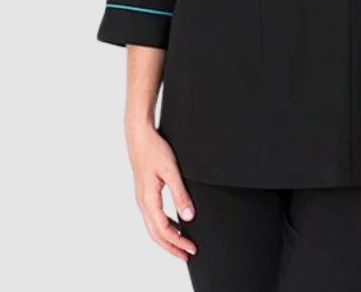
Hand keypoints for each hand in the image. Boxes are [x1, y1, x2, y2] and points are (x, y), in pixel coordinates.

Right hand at [126, 121, 197, 261]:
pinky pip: (153, 217)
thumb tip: (189, 217)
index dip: (179, 242)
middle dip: (172, 247)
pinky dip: (164, 226)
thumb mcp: (171, 171)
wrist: (139, 136)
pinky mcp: (144, 193)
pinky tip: (174, 224)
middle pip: (156, 234)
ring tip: (182, 244)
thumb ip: (180, 194)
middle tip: (187, 255)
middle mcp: (143, 203)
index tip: (192, 249)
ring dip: (168, 238)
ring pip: (153, 227)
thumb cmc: (154, 150)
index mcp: (148, 200)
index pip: (164, 230)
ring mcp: (142, 198)